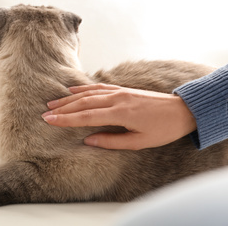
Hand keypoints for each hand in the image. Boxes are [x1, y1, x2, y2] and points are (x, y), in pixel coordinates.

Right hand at [42, 84, 196, 149]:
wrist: (182, 110)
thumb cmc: (163, 129)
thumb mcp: (139, 142)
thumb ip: (112, 141)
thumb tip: (88, 140)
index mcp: (120, 113)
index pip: (86, 116)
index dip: (66, 119)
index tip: (49, 120)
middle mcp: (116, 99)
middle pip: (83, 103)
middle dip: (63, 109)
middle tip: (45, 113)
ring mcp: (119, 91)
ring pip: (88, 94)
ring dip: (69, 99)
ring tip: (53, 103)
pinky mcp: (122, 89)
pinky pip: (98, 87)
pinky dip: (84, 89)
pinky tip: (73, 91)